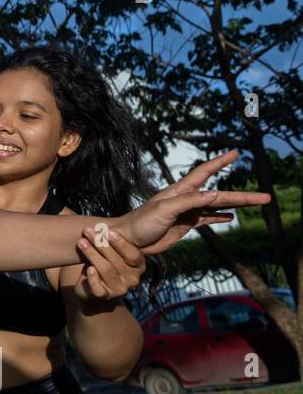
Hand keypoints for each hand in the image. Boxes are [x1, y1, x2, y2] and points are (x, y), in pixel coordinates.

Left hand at [74, 227, 144, 310]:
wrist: (94, 290)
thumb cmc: (104, 264)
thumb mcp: (110, 253)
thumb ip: (109, 243)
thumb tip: (99, 226)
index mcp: (138, 266)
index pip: (133, 254)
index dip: (121, 242)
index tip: (107, 230)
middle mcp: (132, 279)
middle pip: (116, 260)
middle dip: (100, 243)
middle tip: (87, 230)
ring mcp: (119, 289)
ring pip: (105, 270)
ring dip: (92, 254)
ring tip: (81, 242)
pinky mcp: (105, 296)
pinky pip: (99, 288)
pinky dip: (93, 278)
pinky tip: (88, 268)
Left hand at [117, 150, 270, 254]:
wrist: (127, 240)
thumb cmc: (141, 222)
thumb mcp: (164, 209)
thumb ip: (189, 201)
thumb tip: (215, 194)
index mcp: (180, 191)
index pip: (204, 172)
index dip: (220, 162)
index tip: (235, 153)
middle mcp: (187, 199)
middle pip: (220, 194)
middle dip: (243, 196)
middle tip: (266, 196)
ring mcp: (187, 212)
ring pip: (217, 206)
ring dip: (237, 205)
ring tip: (257, 203)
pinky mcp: (185, 226)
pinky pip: (207, 220)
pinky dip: (220, 217)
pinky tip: (231, 217)